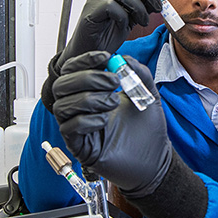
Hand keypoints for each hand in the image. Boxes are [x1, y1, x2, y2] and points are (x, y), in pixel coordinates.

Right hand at [42, 0, 172, 109]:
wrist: (89, 54)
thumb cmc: (107, 37)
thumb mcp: (130, 20)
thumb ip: (141, 8)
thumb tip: (160, 0)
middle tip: (159, 7)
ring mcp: (95, 0)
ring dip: (138, 6)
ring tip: (144, 21)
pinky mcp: (90, 12)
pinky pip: (110, 7)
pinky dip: (123, 16)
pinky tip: (125, 26)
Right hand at [51, 51, 171, 195]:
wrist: (155, 159)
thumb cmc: (147, 130)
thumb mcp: (147, 94)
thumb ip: (138, 74)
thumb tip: (124, 59)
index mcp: (92, 93)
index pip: (73, 70)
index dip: (85, 60)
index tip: (105, 57)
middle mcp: (80, 109)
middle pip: (62, 85)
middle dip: (87, 78)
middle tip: (112, 81)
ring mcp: (78, 128)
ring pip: (62, 106)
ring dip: (88, 99)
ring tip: (113, 102)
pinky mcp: (80, 147)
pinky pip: (69, 129)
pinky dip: (86, 120)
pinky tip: (105, 120)